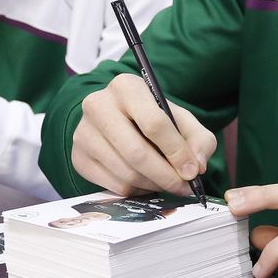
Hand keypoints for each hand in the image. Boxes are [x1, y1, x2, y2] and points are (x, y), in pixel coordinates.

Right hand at [71, 74, 215, 195]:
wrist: (119, 120)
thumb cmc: (153, 118)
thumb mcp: (181, 120)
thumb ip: (199, 139)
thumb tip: (196, 166)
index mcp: (126, 87)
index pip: (154, 123)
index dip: (177, 152)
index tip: (192, 171)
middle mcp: (98, 105)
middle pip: (136, 152)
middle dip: (166, 176)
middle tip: (183, 187)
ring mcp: (83, 133)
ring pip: (125, 173)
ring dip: (154, 185)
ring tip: (168, 184)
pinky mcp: (78, 158)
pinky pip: (113, 186)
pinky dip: (137, 191)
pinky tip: (147, 182)